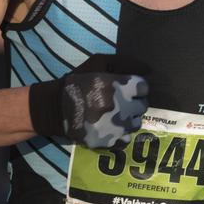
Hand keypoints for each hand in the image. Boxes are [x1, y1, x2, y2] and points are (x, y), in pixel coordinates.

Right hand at [30, 72, 149, 148]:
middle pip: (142, 106)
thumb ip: (125, 62)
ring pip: (136, 124)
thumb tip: (149, 69)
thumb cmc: (78, 82)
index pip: (144, 87)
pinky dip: (120, 134)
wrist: (54, 108)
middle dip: (133, 102)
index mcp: (118, 86)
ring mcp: (115, 127)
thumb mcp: (98, 63)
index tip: (124, 87)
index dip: (135, 86)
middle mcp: (120, 107)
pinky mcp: (108, 142)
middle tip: (118, 101)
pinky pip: (125, 139)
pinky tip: (109, 128)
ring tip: (113, 115)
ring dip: (128, 118)